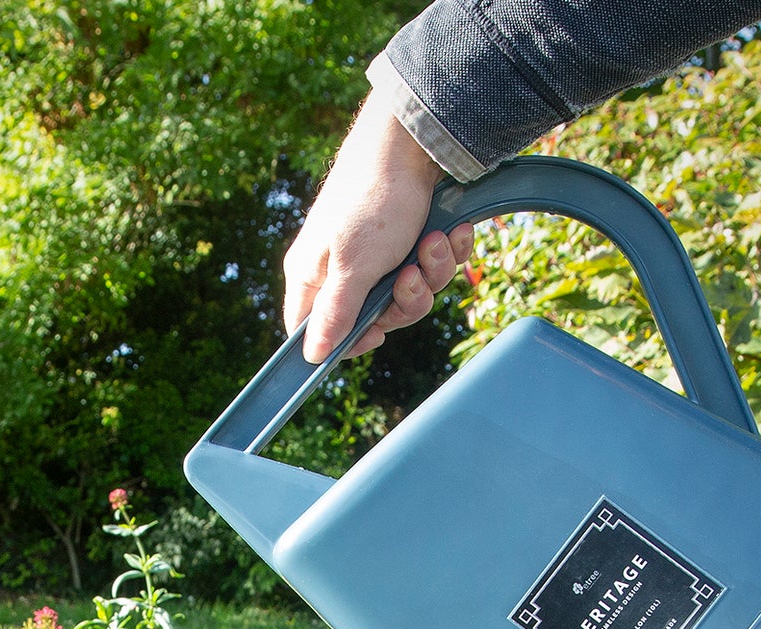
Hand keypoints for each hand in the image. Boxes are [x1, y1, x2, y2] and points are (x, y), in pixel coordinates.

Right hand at [284, 95, 474, 363]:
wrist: (415, 140)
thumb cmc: (373, 200)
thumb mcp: (353, 266)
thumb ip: (334, 315)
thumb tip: (311, 356)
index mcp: (313, 275)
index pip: (314, 331)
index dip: (345, 342)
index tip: (375, 335)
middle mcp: (343, 267)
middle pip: (375, 317)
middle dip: (405, 300)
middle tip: (411, 276)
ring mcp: (378, 252)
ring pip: (410, 293)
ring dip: (431, 272)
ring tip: (433, 241)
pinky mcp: (410, 237)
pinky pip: (431, 266)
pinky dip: (445, 251)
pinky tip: (449, 231)